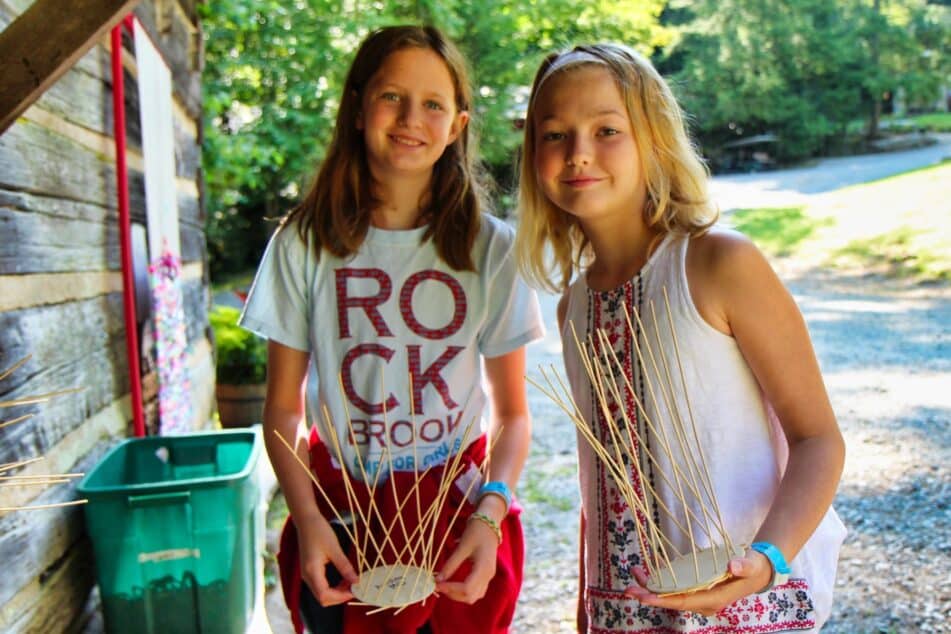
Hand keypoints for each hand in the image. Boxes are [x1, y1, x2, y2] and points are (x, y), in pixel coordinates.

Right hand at [297, 513, 358, 606]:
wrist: (306, 520)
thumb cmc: (319, 531)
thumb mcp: (335, 549)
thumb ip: (345, 567)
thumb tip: (356, 581)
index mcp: (312, 571)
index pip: (324, 595)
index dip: (340, 597)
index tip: (354, 591)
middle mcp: (307, 576)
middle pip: (322, 598)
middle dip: (339, 596)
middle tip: (354, 587)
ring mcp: (306, 574)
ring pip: (321, 593)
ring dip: (336, 591)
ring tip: (350, 581)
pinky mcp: (309, 570)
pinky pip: (320, 585)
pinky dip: (332, 586)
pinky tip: (343, 577)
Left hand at [434, 514, 499, 603]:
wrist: (490, 523)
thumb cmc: (476, 532)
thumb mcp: (462, 547)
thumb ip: (450, 564)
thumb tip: (437, 579)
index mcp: (483, 568)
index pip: (466, 588)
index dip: (450, 589)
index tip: (436, 584)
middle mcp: (488, 576)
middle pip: (470, 596)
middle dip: (453, 594)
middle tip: (439, 585)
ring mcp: (489, 576)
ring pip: (474, 596)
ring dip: (458, 595)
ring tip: (445, 585)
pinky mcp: (486, 575)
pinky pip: (476, 591)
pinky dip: (464, 592)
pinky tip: (454, 584)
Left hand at [623, 550, 772, 616]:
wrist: (757, 571)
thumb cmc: (754, 568)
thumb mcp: (752, 565)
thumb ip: (743, 566)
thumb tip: (731, 566)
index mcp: (714, 599)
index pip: (684, 601)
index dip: (663, 599)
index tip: (645, 596)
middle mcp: (703, 601)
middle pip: (672, 601)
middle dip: (650, 595)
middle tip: (628, 589)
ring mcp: (698, 596)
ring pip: (670, 594)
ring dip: (651, 587)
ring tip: (634, 574)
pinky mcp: (695, 588)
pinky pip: (674, 587)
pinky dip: (660, 579)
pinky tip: (646, 570)